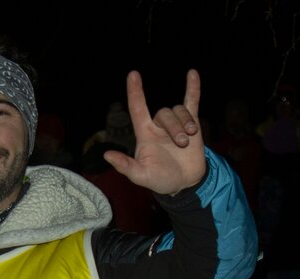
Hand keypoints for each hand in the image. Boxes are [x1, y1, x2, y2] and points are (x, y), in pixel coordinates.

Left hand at [103, 70, 205, 195]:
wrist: (185, 183)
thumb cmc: (161, 180)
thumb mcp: (142, 176)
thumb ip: (126, 166)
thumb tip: (107, 155)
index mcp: (145, 134)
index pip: (137, 108)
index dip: (135, 92)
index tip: (133, 74)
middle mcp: (158, 126)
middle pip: (165, 113)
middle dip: (175, 127)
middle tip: (182, 144)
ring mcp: (175, 124)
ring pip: (179, 111)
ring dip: (186, 122)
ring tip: (190, 138)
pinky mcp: (192, 124)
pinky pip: (191, 102)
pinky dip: (193, 88)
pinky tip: (192, 73)